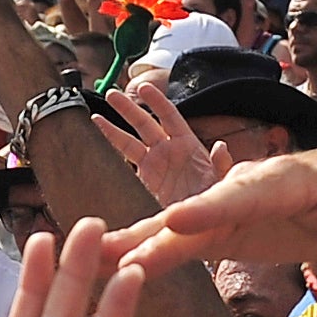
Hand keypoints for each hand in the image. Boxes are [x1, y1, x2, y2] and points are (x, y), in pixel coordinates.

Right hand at [97, 79, 220, 205]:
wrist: (198, 229)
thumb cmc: (213, 204)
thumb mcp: (221, 183)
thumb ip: (221, 164)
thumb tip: (221, 146)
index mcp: (187, 145)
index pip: (169, 116)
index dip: (156, 101)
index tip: (143, 88)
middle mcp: (167, 152)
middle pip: (144, 123)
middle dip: (127, 108)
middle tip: (111, 94)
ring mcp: (153, 166)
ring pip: (129, 141)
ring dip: (113, 128)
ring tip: (95, 116)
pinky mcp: (142, 182)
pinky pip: (124, 164)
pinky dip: (111, 154)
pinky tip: (96, 145)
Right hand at [113, 141, 316, 280]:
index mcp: (281, 180)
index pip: (245, 194)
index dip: (211, 207)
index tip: (179, 222)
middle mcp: (243, 190)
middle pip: (198, 211)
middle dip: (157, 229)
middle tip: (116, 246)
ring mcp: (224, 211)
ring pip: (176, 229)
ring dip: (136, 244)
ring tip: (95, 256)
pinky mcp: (215, 233)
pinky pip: (176, 246)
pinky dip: (145, 255)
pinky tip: (108, 267)